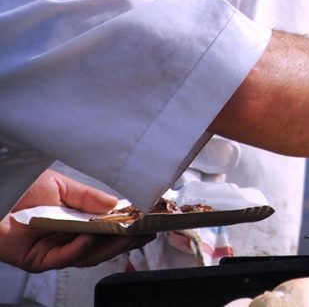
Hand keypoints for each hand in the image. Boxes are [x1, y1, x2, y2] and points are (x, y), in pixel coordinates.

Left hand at [0, 170, 151, 272]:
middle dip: (127, 240)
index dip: (129, 226)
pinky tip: (94, 235)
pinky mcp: (39, 261)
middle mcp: (67, 239)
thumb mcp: (61, 186)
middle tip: (148, 231)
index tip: (149, 219)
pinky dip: (82, 248)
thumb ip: (88, 197)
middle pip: (103, 246)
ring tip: (128, 233)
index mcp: (74, 222)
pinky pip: (66, 257)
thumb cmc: (20, 189)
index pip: (108, 228)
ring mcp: (54, 252)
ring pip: (89, 255)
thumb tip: (116, 204)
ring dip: (110, 245)